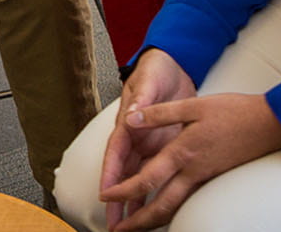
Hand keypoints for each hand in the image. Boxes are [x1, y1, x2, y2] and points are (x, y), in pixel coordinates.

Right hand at [100, 48, 196, 226]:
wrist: (175, 65)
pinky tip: (156, 208)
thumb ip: (142, 98)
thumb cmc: (157, 70)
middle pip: (123, 173)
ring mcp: (149, 144)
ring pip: (138, 178)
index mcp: (127, 123)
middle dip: (117, 199)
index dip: (110, 174)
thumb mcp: (149, 81)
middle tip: (115, 223)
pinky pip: (158, 173)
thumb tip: (132, 114)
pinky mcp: (165, 147)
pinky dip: (155, 191)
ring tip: (130, 225)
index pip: (115, 153)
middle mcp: (135, 138)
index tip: (105, 193)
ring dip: (134, 201)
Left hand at [100, 91, 280, 229]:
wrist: (272, 124)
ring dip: (154, 221)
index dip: (124, 190)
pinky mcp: (214, 177)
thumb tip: (130, 119)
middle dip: (137, 222)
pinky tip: (164, 211)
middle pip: (161, 206)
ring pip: (176, 207)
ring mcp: (205, 177)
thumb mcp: (193, 104)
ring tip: (137, 228)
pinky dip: (172, 211)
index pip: (147, 179)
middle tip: (118, 230)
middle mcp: (192, 171)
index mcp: (182, 152)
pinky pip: (188, 201)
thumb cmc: (234, 112)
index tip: (105, 196)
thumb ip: (159, 113)